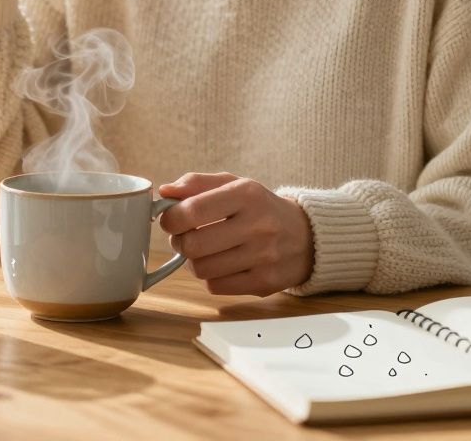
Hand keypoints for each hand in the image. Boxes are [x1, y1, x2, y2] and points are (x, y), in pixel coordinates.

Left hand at [158, 173, 314, 296]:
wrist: (306, 236)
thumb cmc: (258, 208)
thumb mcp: (233, 185)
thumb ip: (196, 184)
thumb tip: (165, 192)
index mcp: (247, 194)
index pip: (192, 211)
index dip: (170, 219)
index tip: (171, 219)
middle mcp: (258, 224)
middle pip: (193, 245)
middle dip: (179, 242)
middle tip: (185, 237)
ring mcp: (264, 256)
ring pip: (201, 269)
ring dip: (193, 262)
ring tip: (204, 251)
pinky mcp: (266, 282)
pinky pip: (216, 286)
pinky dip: (211, 277)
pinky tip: (222, 265)